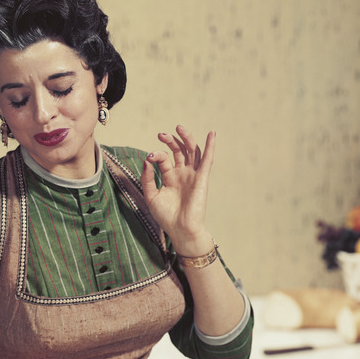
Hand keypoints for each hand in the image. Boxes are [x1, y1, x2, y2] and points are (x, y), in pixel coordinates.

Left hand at [141, 125, 214, 255]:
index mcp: (170, 177)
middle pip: (180, 151)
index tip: (149, 157)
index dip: (156, 155)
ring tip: (179, 128)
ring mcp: (193, 175)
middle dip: (171, 140)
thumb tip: (147, 160)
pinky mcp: (202, 178)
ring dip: (187, 138)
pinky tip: (212, 134)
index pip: (164, 159)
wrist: (181, 230)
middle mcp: (182, 174)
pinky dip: (210, 146)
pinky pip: (207, 160)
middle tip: (161, 134)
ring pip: (193, 151)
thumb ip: (147, 178)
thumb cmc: (166, 216)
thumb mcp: (151, 195)